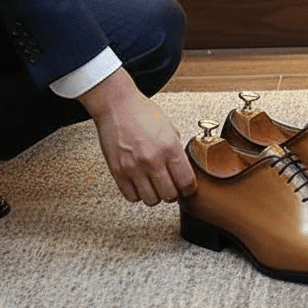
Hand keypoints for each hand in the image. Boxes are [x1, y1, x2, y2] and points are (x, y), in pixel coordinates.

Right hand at [78, 67, 196, 205]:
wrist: (118, 107)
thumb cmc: (144, 114)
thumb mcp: (170, 128)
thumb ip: (177, 149)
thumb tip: (183, 168)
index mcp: (170, 147)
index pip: (186, 181)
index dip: (190, 189)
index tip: (189, 189)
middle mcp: (152, 160)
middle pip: (170, 195)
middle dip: (174, 194)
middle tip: (173, 188)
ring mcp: (133, 168)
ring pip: (151, 200)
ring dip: (156, 196)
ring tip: (156, 186)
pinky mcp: (118, 173)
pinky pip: (132, 197)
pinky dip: (139, 195)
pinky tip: (142, 184)